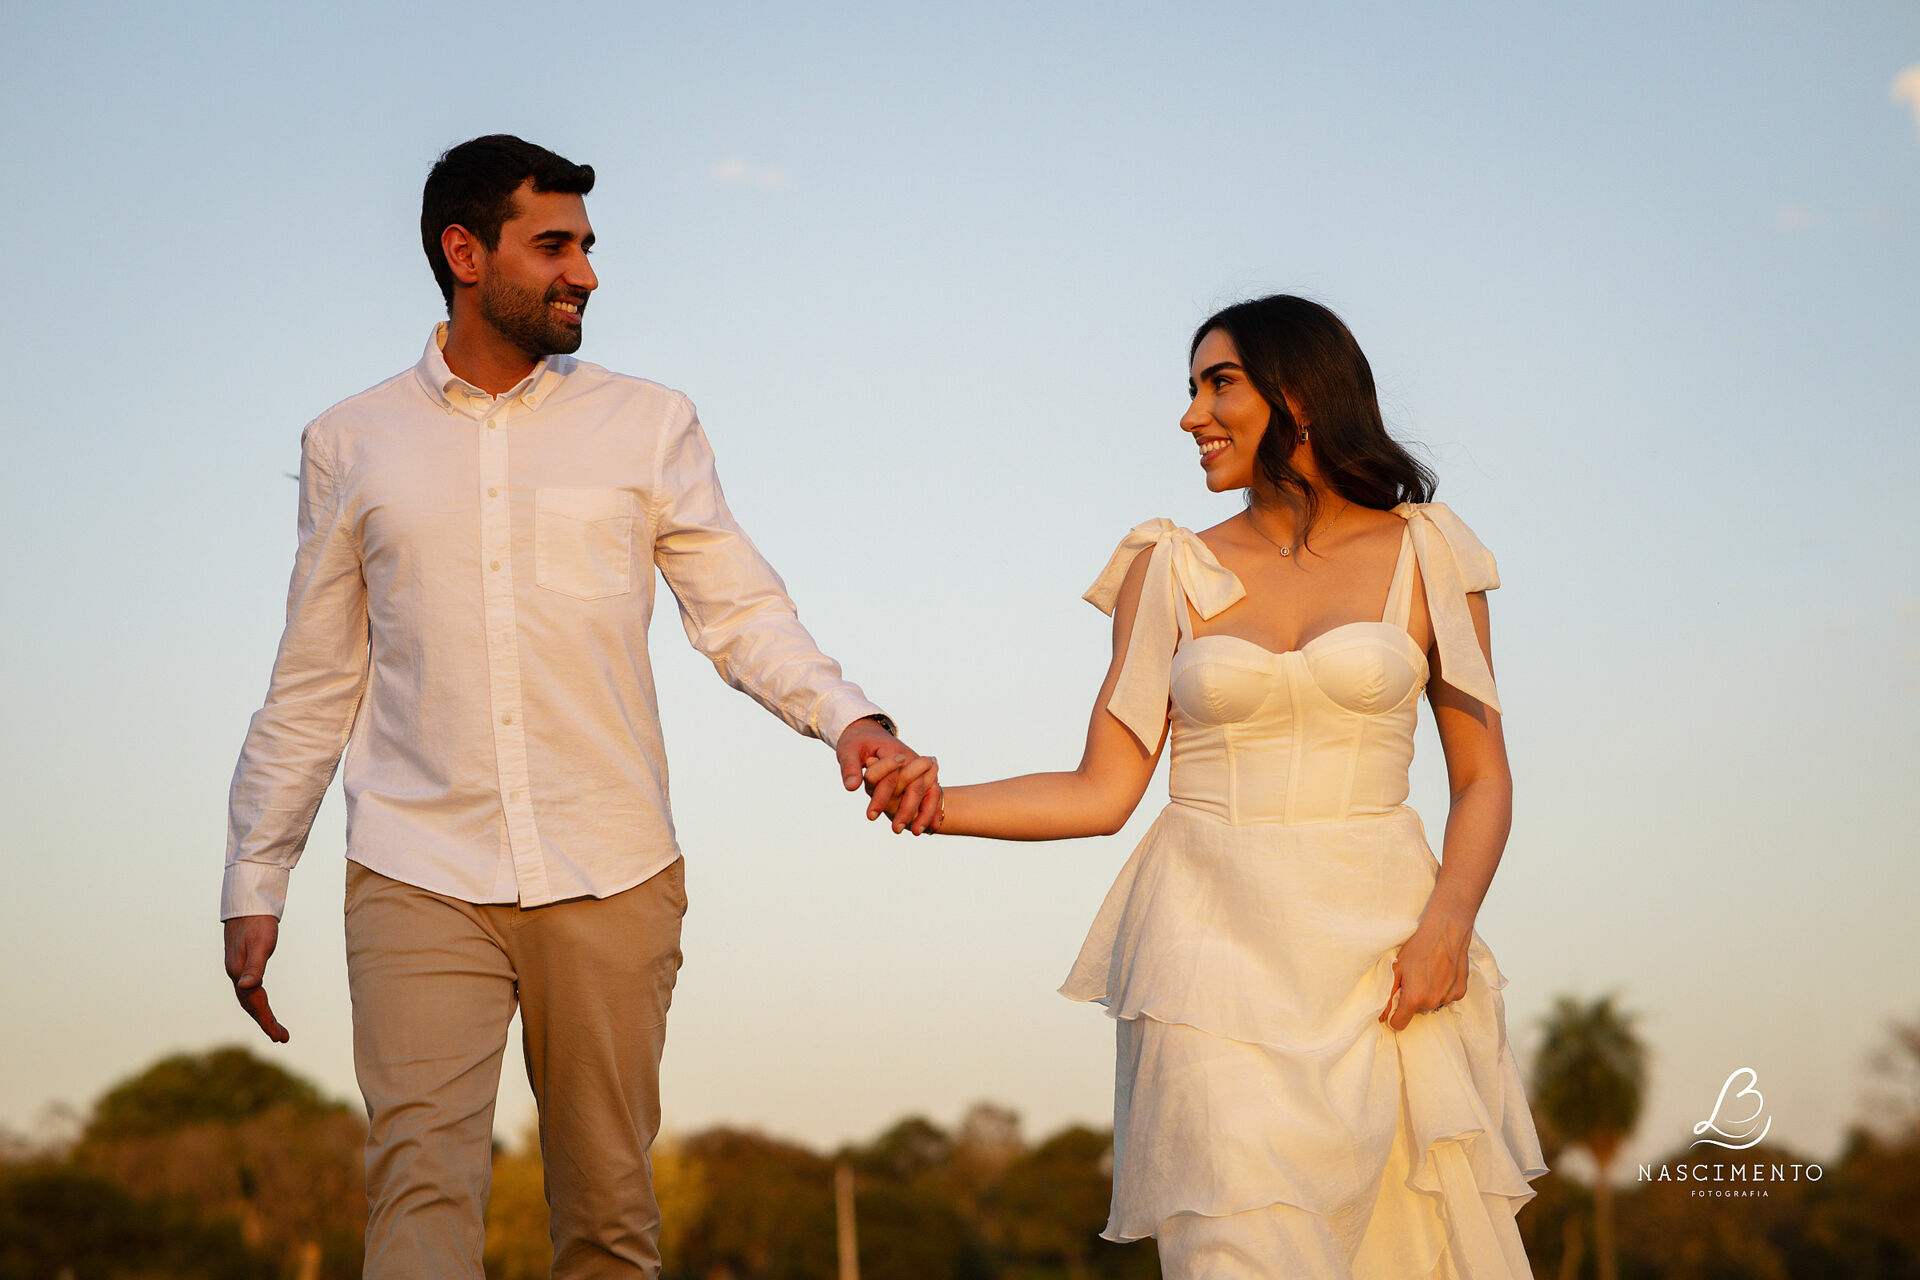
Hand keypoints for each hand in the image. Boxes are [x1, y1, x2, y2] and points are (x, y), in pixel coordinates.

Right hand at [224, 915, 289, 1042]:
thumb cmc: (258, 922)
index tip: (280, 1037)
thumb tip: (247, 987)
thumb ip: (255, 966)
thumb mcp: (260, 943)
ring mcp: (237, 969)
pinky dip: (257, 1001)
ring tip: (276, 1029)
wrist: (248, 903)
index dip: (267, 1021)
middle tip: (283, 1038)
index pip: (255, 1003)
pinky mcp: (241, 963)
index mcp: (239, 972)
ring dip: (261, 1014)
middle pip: (250, 1005)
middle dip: (265, 1022)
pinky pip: (249, 990)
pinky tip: (262, 1003)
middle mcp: (235, 974)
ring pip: (248, 999)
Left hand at [835, 717, 940, 831]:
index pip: (891, 776)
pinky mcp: (922, 776)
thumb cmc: (858, 742)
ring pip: (929, 791)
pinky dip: (933, 810)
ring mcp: (920, 767)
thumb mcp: (848, 750)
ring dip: (924, 813)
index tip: (870, 816)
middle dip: (906, 809)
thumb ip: (849, 767)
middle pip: (915, 785)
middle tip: (895, 830)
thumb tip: (852, 787)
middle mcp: (912, 758)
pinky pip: (932, 794)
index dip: (881, 797)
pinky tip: (931, 828)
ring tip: (914, 832)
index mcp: (893, 751)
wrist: (870, 733)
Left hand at [1379, 909, 1470, 1031]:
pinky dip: (1442, 988)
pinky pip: (1446, 997)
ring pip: (1432, 1004)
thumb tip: (1381, 1013)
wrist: (1446, 931)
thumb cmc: (1419, 946)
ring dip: (1428, 994)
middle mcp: (1432, 1002)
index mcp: (1414, 998)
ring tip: (1427, 973)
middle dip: (1411, 1000)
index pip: (1399, 1024)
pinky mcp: (1460, 991)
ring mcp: (1448, 998)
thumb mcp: (1396, 968)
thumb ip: (1388, 993)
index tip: (1394, 1004)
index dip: (1393, 1015)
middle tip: (1412, 978)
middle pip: (1416, 1012)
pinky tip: (1440, 972)